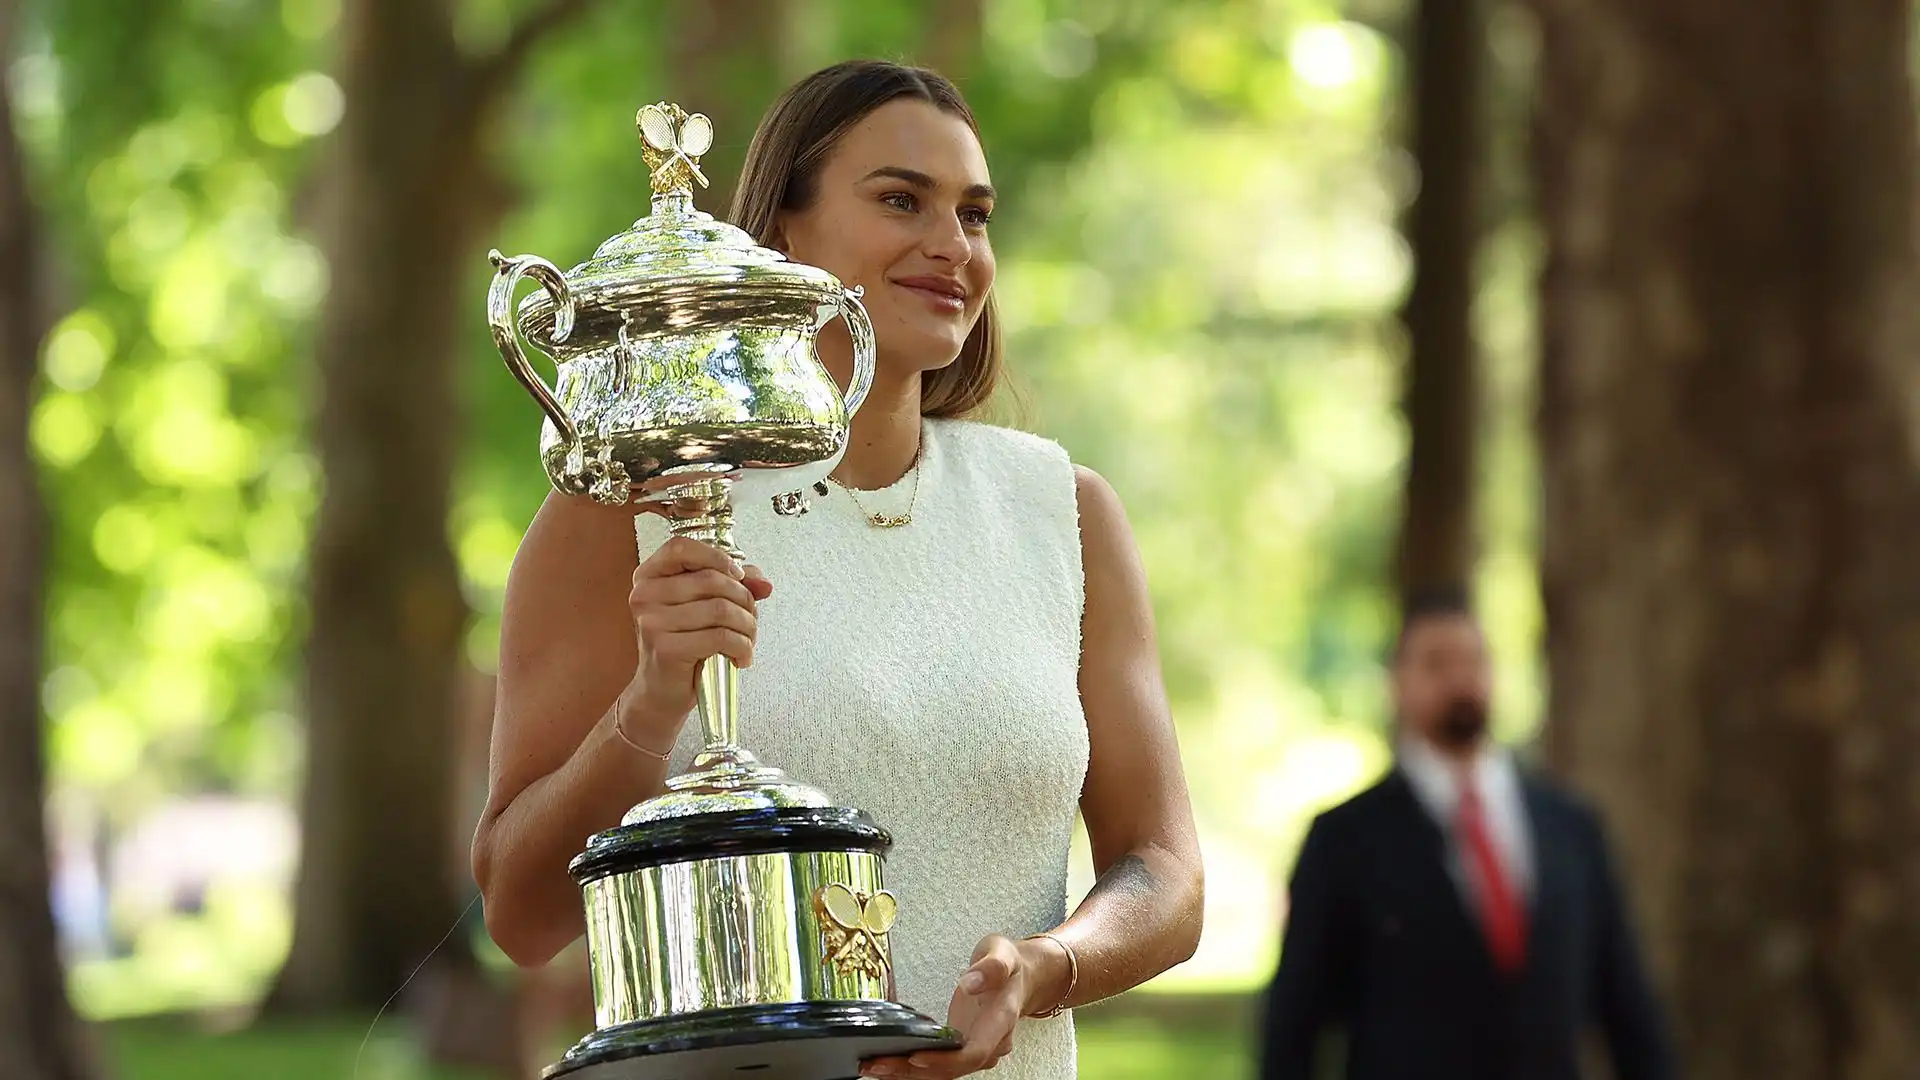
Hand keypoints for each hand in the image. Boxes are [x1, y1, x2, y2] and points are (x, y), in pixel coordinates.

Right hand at [624, 536, 772, 724]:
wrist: (662, 689)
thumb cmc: (683, 643)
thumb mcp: (705, 605)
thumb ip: (734, 585)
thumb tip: (764, 584)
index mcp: (649, 576)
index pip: (680, 547)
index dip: (716, 556)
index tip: (737, 576)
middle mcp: (644, 595)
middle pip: (711, 579)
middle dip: (744, 600)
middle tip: (750, 618)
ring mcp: (652, 622)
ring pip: (721, 609)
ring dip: (747, 626)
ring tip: (748, 639)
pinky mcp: (666, 648)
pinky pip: (720, 637)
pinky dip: (742, 647)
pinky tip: (741, 656)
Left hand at [861, 935, 1051, 1078]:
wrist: (1023, 976)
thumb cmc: (1011, 964)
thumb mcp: (1003, 953)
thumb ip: (991, 966)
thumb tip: (970, 983)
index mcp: (1001, 1021)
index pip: (974, 1053)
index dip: (945, 1060)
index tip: (915, 1057)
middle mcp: (990, 1044)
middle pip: (953, 1070)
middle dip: (914, 1071)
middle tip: (878, 1064)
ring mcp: (977, 1050)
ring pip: (943, 1073)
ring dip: (908, 1074)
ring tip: (873, 1067)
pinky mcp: (962, 1049)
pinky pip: (939, 1066)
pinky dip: (913, 1068)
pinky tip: (888, 1064)